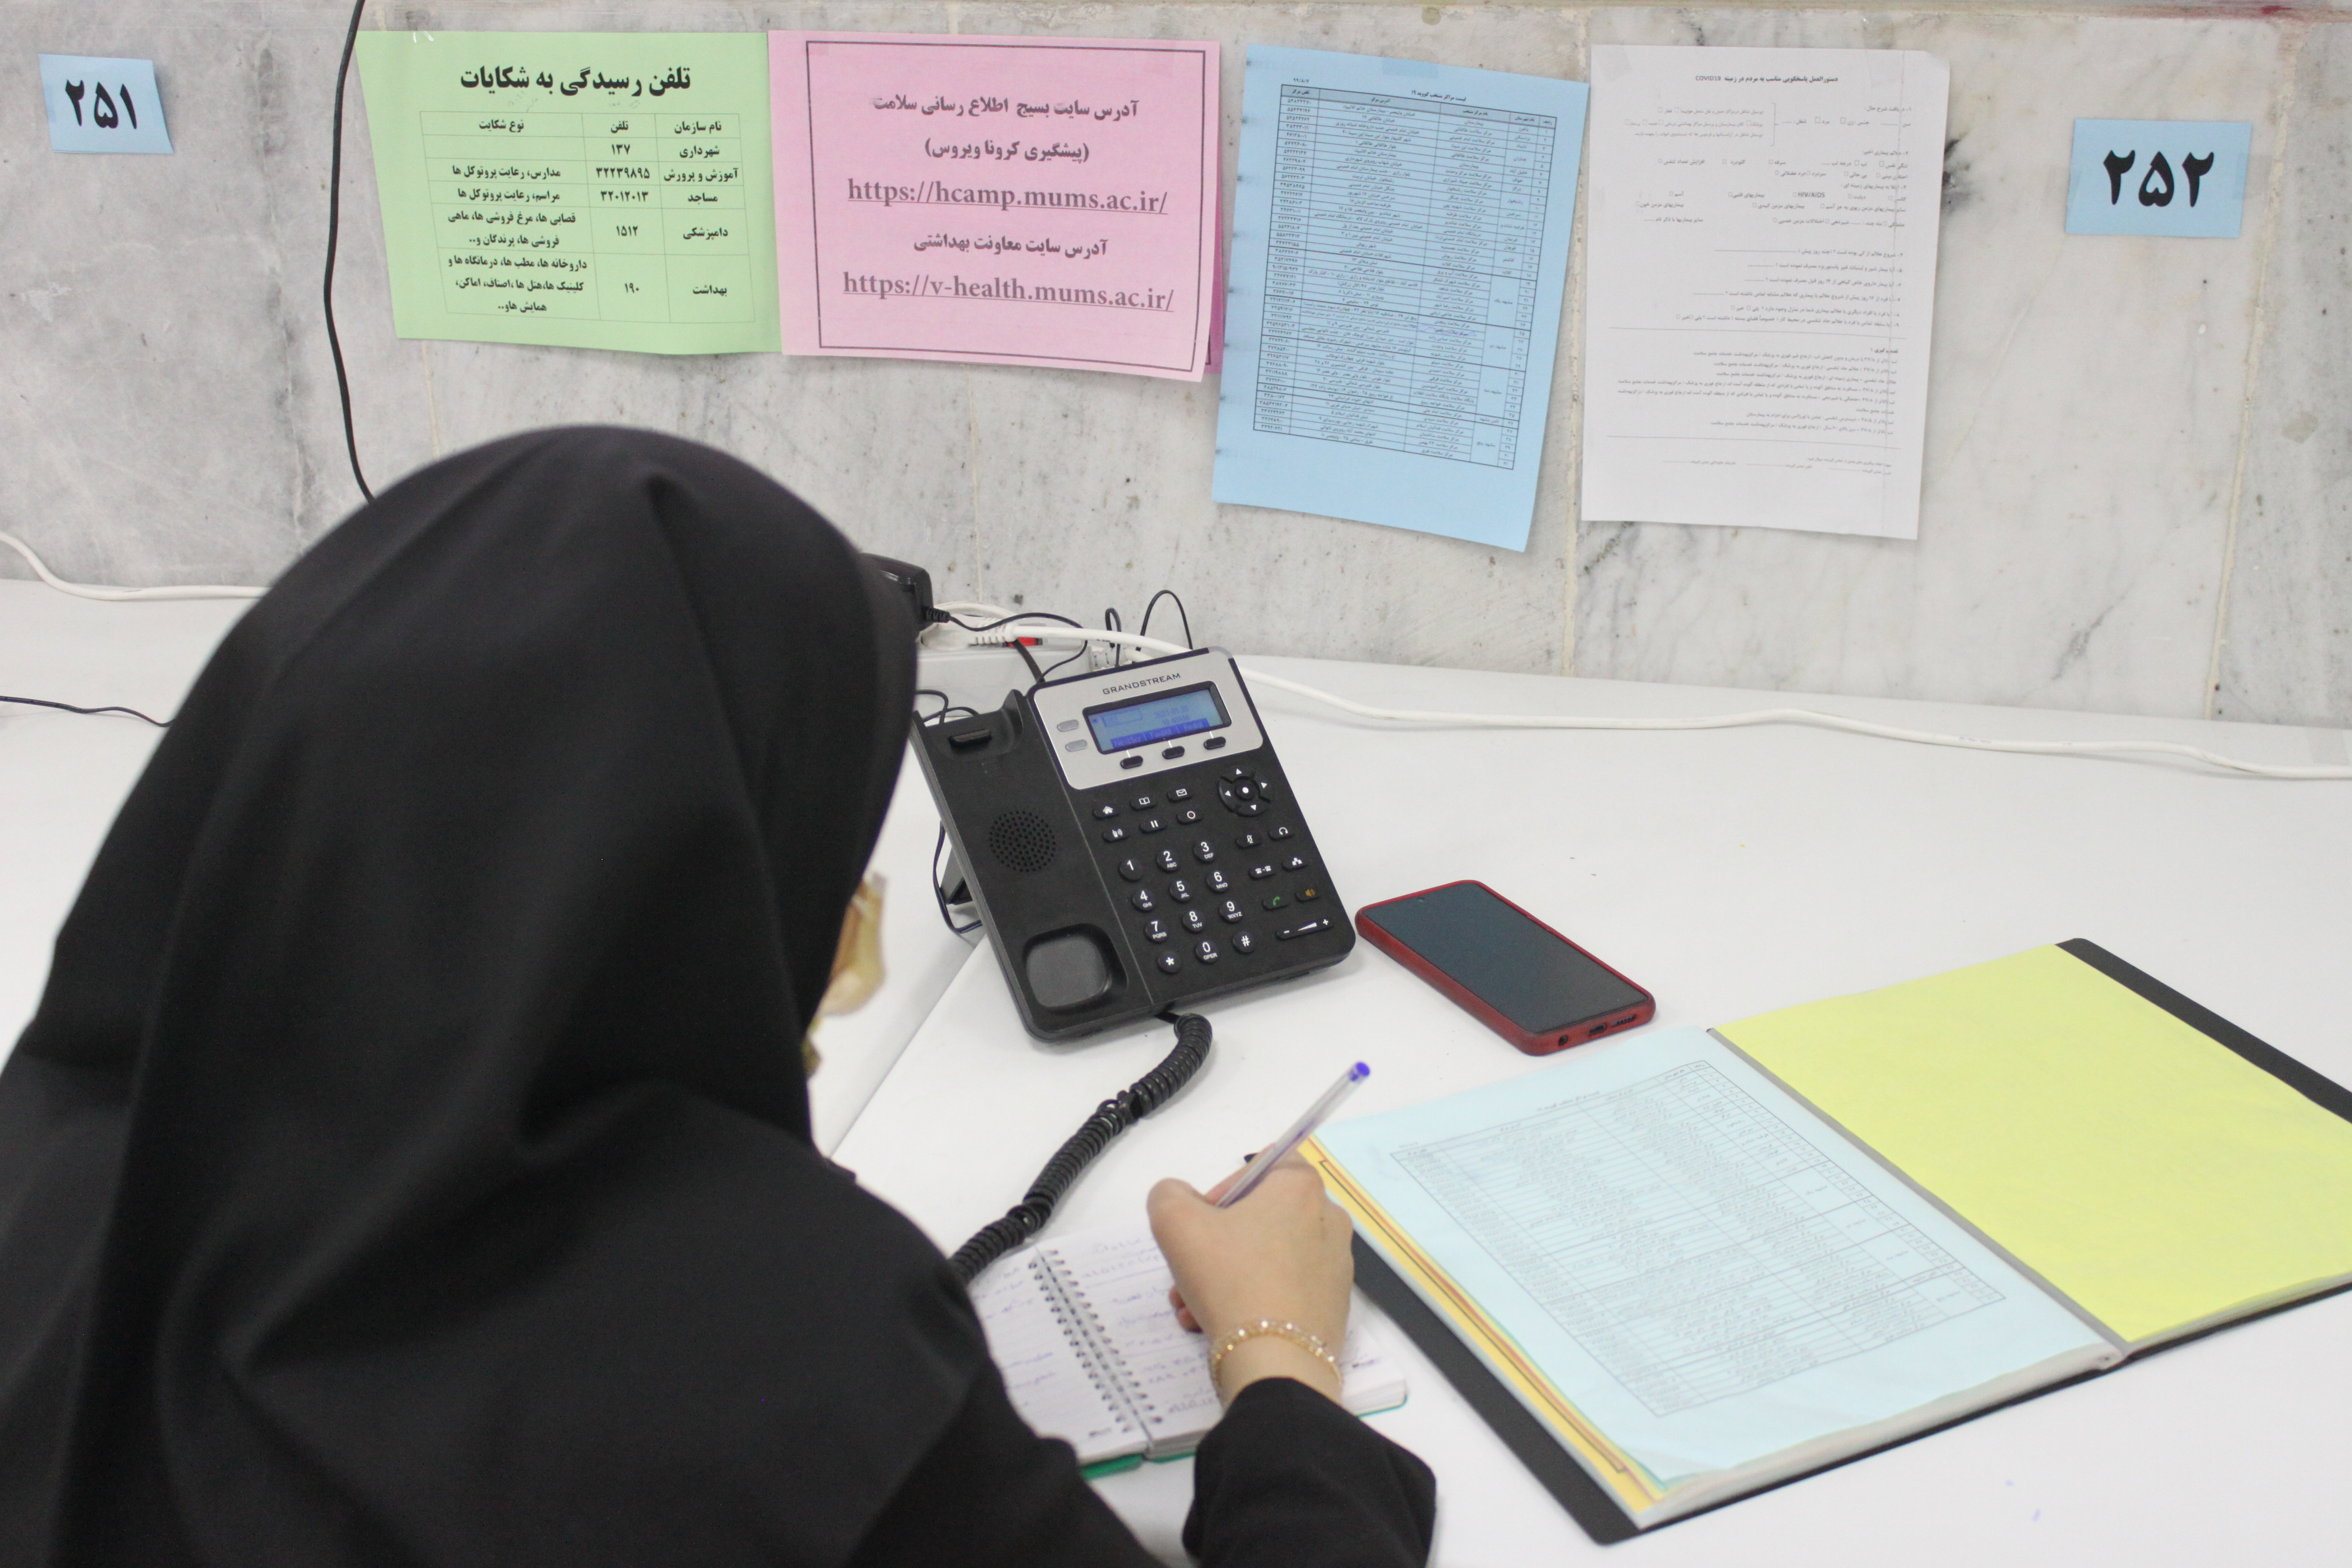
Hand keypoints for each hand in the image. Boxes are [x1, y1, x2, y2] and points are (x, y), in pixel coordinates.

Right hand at [1146, 1155, 1353, 1404]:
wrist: (1276, 1361)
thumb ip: (1169, 1195)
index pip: (1262, 1166)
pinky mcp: (1333, 1306)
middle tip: (1187, 1271)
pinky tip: (1216, 1325)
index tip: (1203, 1221)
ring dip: (1224, 1277)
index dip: (1225, 1187)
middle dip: (1215, 1244)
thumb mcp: (1176, 1223)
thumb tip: (1181, 1198)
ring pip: (1266, 1259)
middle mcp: (1329, 1220)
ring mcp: (1335, 1266)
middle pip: (1260, 1219)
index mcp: (1301, 1188)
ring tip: (1192, 1307)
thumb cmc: (1230, 1278)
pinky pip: (1283, 1291)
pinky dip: (1250, 1301)